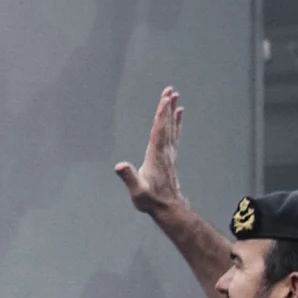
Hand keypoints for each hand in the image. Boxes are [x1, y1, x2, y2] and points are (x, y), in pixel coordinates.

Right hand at [113, 86, 185, 218]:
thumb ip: (129, 177)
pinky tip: (178, 115)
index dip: (161, 114)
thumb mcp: (137, 190)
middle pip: (166, 124)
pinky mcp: (170, 156)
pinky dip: (176, 122)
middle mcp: (165, 151)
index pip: (159, 130)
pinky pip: (174, 134)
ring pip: (172, 127)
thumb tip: (119, 166)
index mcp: (156, 155)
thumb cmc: (150, 199)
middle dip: (167, 107)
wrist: (168, 207)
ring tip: (174, 97)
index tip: (165, 98)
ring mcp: (169, 153)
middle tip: (170, 90)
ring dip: (172, 112)